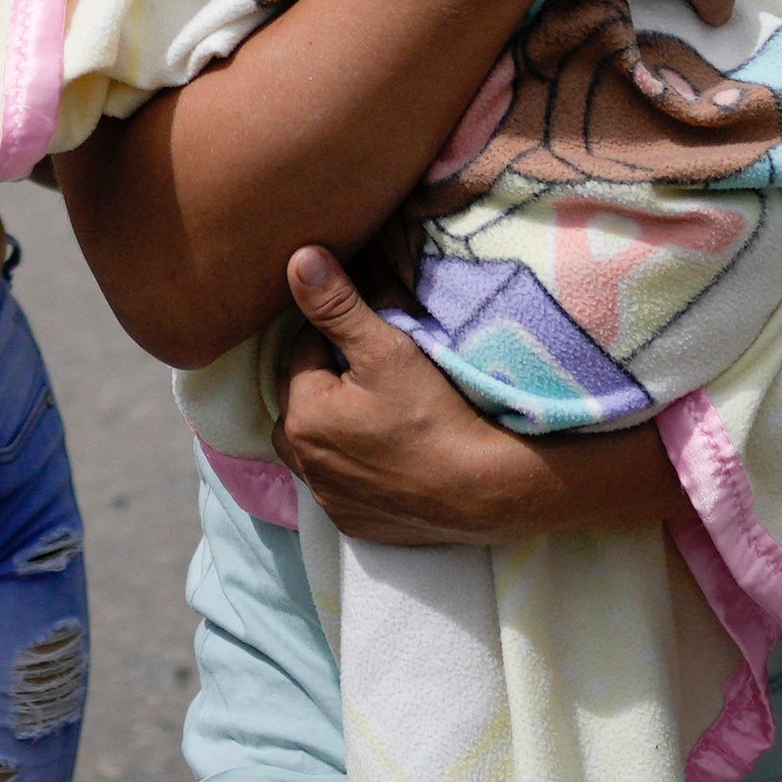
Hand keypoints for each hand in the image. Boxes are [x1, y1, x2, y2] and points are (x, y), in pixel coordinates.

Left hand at [271, 248, 549, 546]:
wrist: (484, 490)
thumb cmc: (435, 413)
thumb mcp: (387, 348)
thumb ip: (337, 304)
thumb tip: (298, 259)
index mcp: (302, 414)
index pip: (305, 351)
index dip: (337, 334)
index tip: (371, 331)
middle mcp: (303, 462)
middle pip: (304, 399)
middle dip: (328, 379)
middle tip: (376, 371)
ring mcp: (327, 497)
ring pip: (316, 444)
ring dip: (333, 425)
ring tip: (376, 411)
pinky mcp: (352, 522)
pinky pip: (338, 483)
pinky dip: (351, 466)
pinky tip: (385, 453)